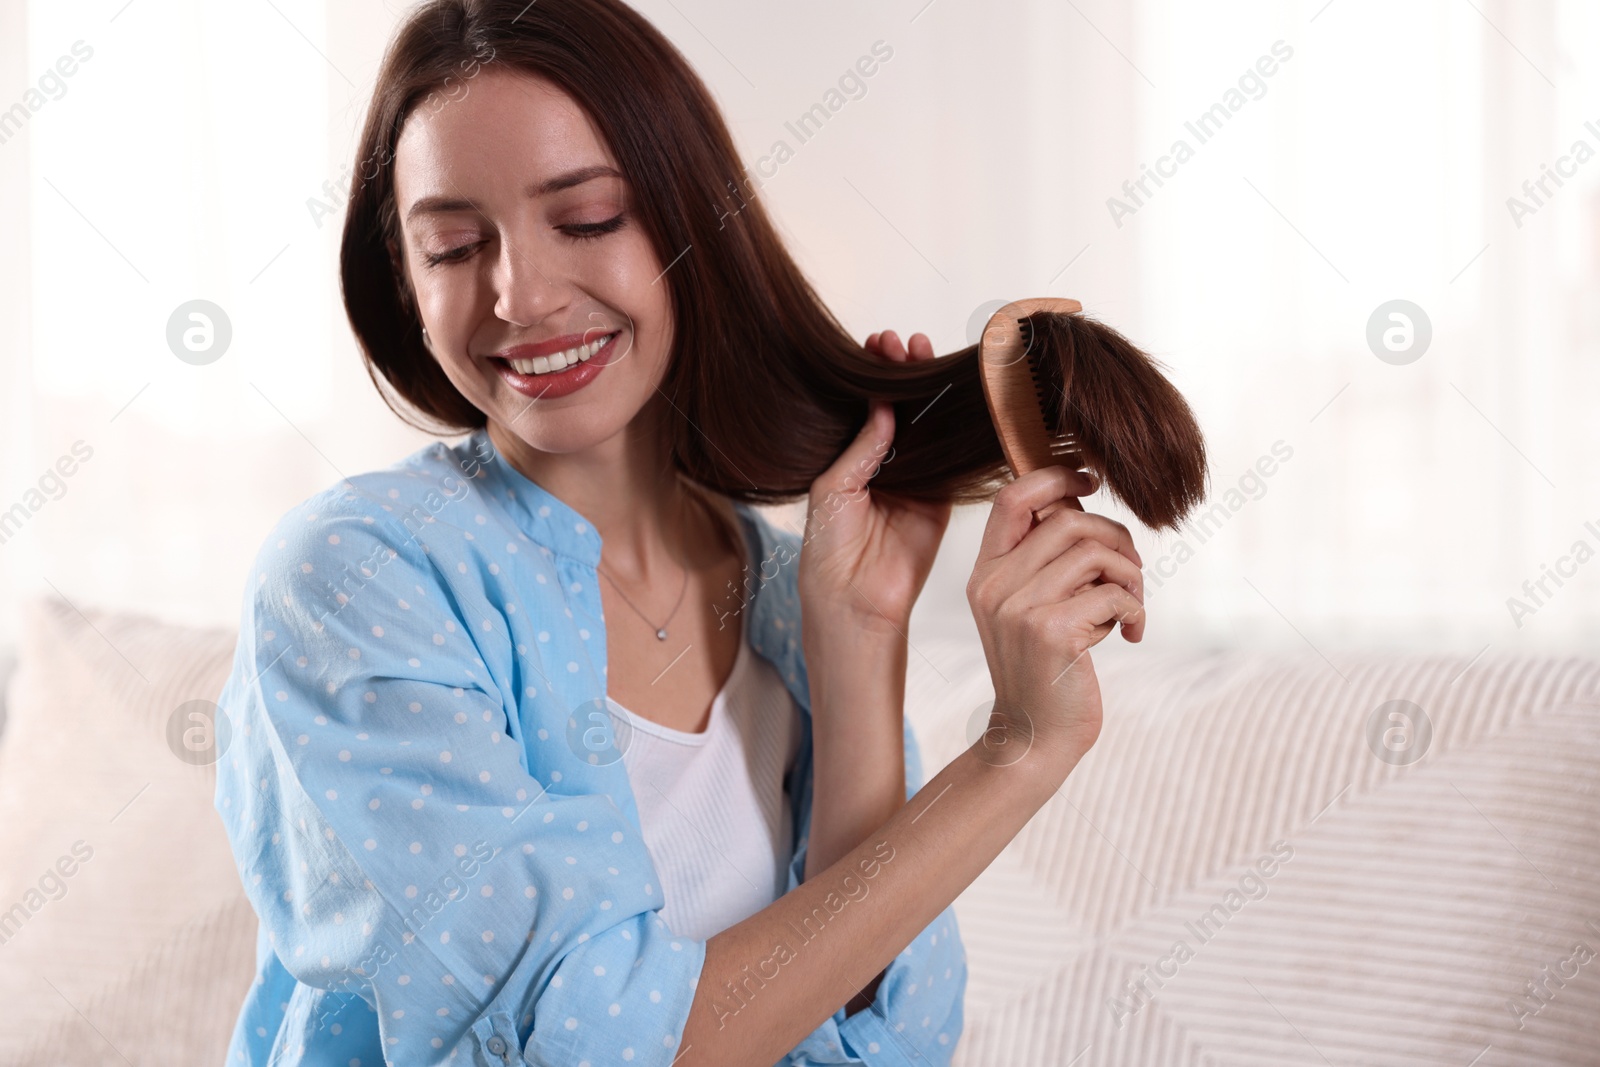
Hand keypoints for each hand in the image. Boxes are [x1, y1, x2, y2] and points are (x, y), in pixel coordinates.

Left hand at [797, 330, 951, 638]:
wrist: (854, 600)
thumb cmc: (829, 549)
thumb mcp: (834, 489)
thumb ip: (861, 447)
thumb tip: (883, 405)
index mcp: (849, 459)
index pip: (865, 406)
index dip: (872, 374)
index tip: (876, 344)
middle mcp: (882, 464)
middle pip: (900, 408)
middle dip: (902, 373)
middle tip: (903, 343)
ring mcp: (913, 479)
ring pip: (926, 426)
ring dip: (927, 392)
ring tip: (923, 353)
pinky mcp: (940, 499)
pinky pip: (951, 460)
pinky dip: (955, 429)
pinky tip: (956, 397)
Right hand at [965, 466, 1145, 764]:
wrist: (1034, 738)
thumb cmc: (1045, 671)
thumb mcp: (1030, 610)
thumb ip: (1045, 563)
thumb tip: (1083, 506)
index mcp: (985, 574)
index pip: (1011, 498)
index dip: (1055, 476)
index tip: (1091, 481)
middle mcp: (994, 585)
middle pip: (1069, 519)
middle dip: (1116, 539)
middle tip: (1129, 573)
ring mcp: (1019, 608)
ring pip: (1096, 551)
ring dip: (1131, 575)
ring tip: (1131, 606)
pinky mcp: (1052, 632)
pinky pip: (1113, 592)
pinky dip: (1135, 609)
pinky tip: (1131, 634)